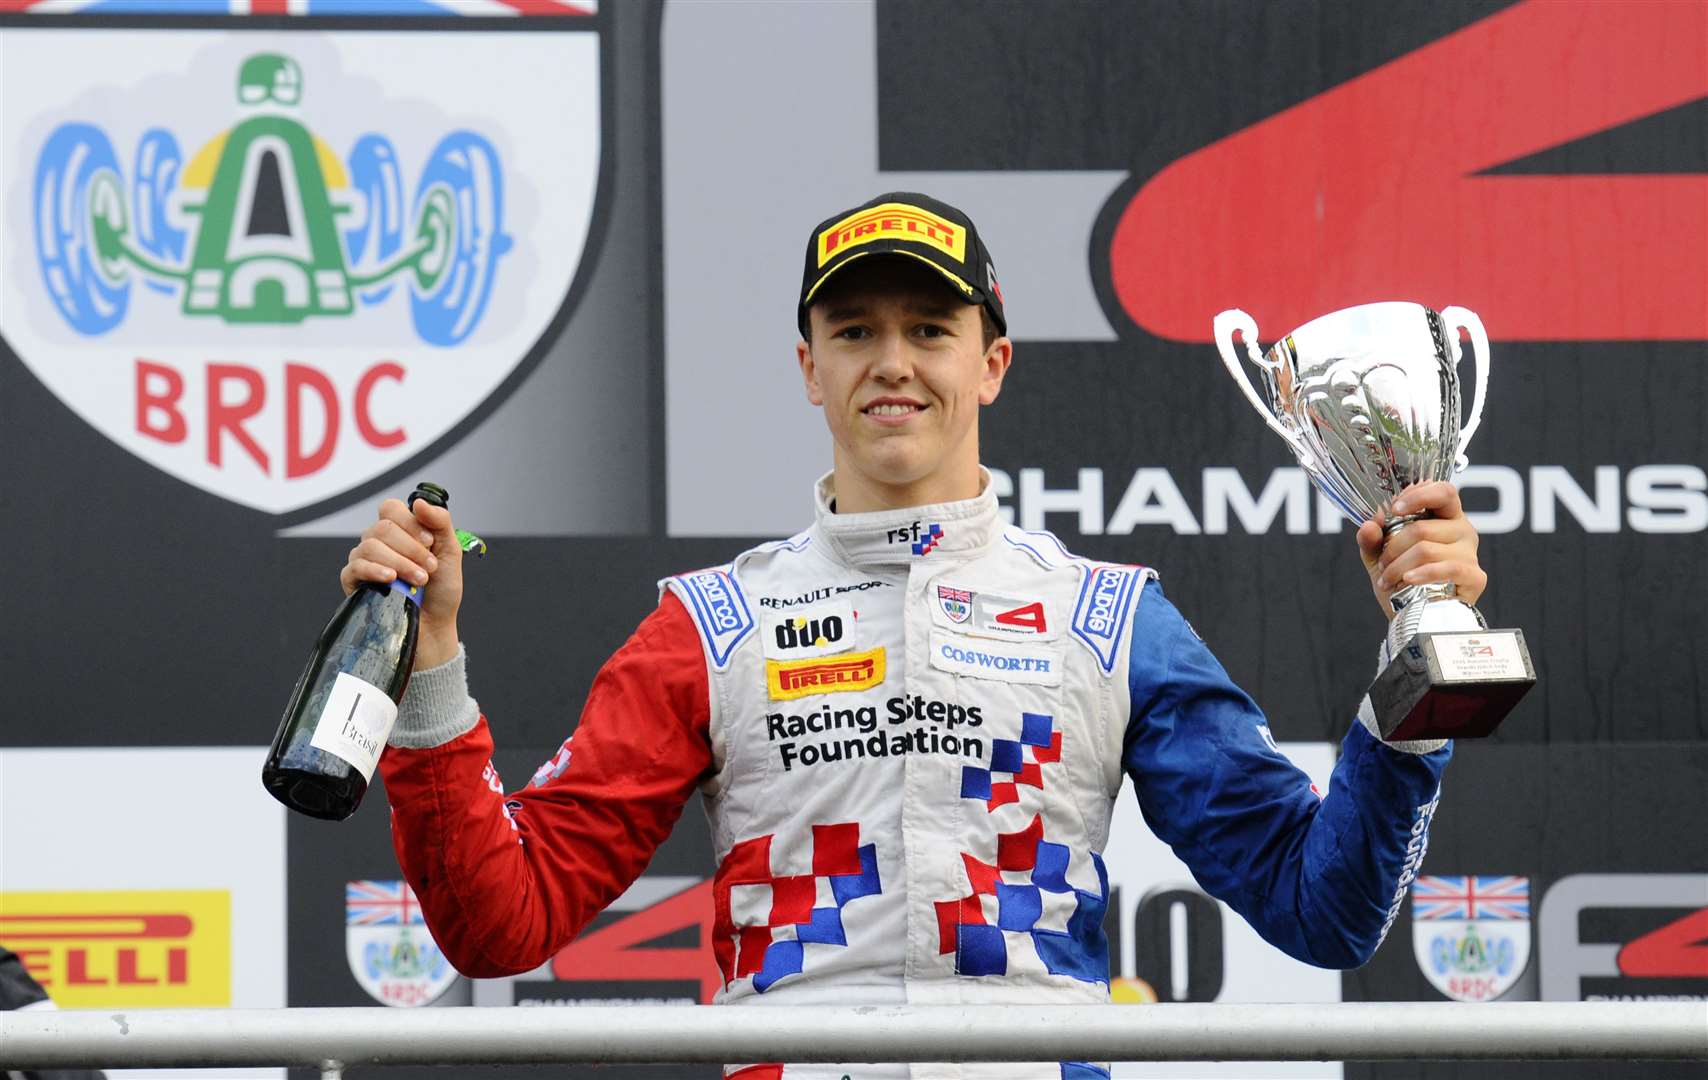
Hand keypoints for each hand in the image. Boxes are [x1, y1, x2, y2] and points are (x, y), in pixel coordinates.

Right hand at [339, 497, 463, 667]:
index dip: (410, 523)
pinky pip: (355, 567)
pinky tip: (390, 578)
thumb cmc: (441, 589)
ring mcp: (363, 561)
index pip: (391, 509)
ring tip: (419, 579)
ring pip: (369, 546)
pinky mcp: (353, 582)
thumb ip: (440, 522)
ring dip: (400, 562)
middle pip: (382, 528)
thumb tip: (418, 502)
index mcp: (399, 531)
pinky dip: (375, 570)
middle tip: (430, 568)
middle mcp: (378, 542)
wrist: (435, 625)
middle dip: (411, 548)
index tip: (430, 542)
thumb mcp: (450, 552)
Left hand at [1356, 481, 1486, 618]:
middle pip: (1423, 527)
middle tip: (1382, 563)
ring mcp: (1470, 554)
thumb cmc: (1401, 581)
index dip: (1418, 495)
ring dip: (1398, 566)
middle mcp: (1463, 530)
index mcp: (1445, 517)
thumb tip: (1369, 524)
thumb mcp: (1379, 557)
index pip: (1443, 491)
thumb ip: (1371, 539)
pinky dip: (1423, 574)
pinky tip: (1408, 580)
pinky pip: (1447, 568)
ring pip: (1427, 549)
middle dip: (1393, 546)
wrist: (1414, 617)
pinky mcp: (1475, 576)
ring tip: (1388, 579)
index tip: (1394, 508)